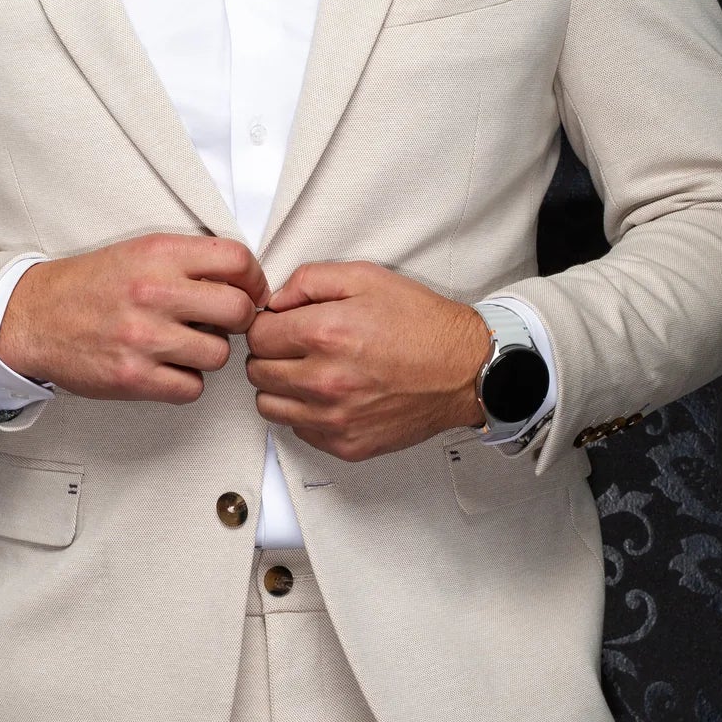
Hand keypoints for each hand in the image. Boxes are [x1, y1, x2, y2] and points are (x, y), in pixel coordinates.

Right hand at [0, 233, 269, 403]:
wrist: (32, 317)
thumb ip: (188, 261)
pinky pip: (191, 387)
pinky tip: (168, 367)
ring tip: (184, 344)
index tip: (251, 291)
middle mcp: (154, 292)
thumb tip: (243, 280)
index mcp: (159, 254)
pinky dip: (185, 381)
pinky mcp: (134, 376)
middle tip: (223, 322)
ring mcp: (144, 337)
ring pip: (219, 354)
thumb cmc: (88, 286)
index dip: (254, 279)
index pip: (237, 260)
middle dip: (239, 320)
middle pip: (238, 311)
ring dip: (208, 353)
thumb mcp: (138, 252)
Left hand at [245, 260, 490, 459]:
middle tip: (295, 346)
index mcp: (325, 334)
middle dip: (270, 354)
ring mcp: (334, 419)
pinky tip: (329, 395)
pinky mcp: (346, 444)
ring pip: (269, 406)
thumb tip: (274, 302)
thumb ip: (309, 280)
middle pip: (257, 372)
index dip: (266, 325)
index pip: (256, 335)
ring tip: (309, 371)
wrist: (465, 370)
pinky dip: (305, 412)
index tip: (281, 325)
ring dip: (280, 387)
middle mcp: (324, 380)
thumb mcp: (366, 277)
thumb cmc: (422, 324)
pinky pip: (298, 430)